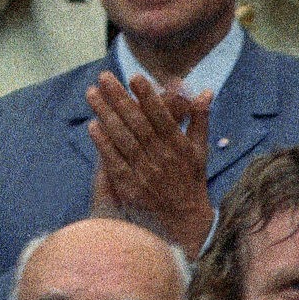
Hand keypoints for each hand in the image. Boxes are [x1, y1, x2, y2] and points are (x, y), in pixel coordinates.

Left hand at [86, 73, 213, 254]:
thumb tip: (206, 91)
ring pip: (123, 138)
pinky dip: (104, 144)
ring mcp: (145, 172)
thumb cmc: (190, 181)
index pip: (161, 116)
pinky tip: (92, 126)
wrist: (184, 222)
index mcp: (179, 145)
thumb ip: (199, 120)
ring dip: (106, 115)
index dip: (148, 96)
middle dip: (120, 98)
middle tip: (104, 77)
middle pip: (137, 123)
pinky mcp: (130, 187)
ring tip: (92, 94)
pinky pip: (115, 161)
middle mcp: (162, 157)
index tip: (135, 77)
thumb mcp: (200, 150)